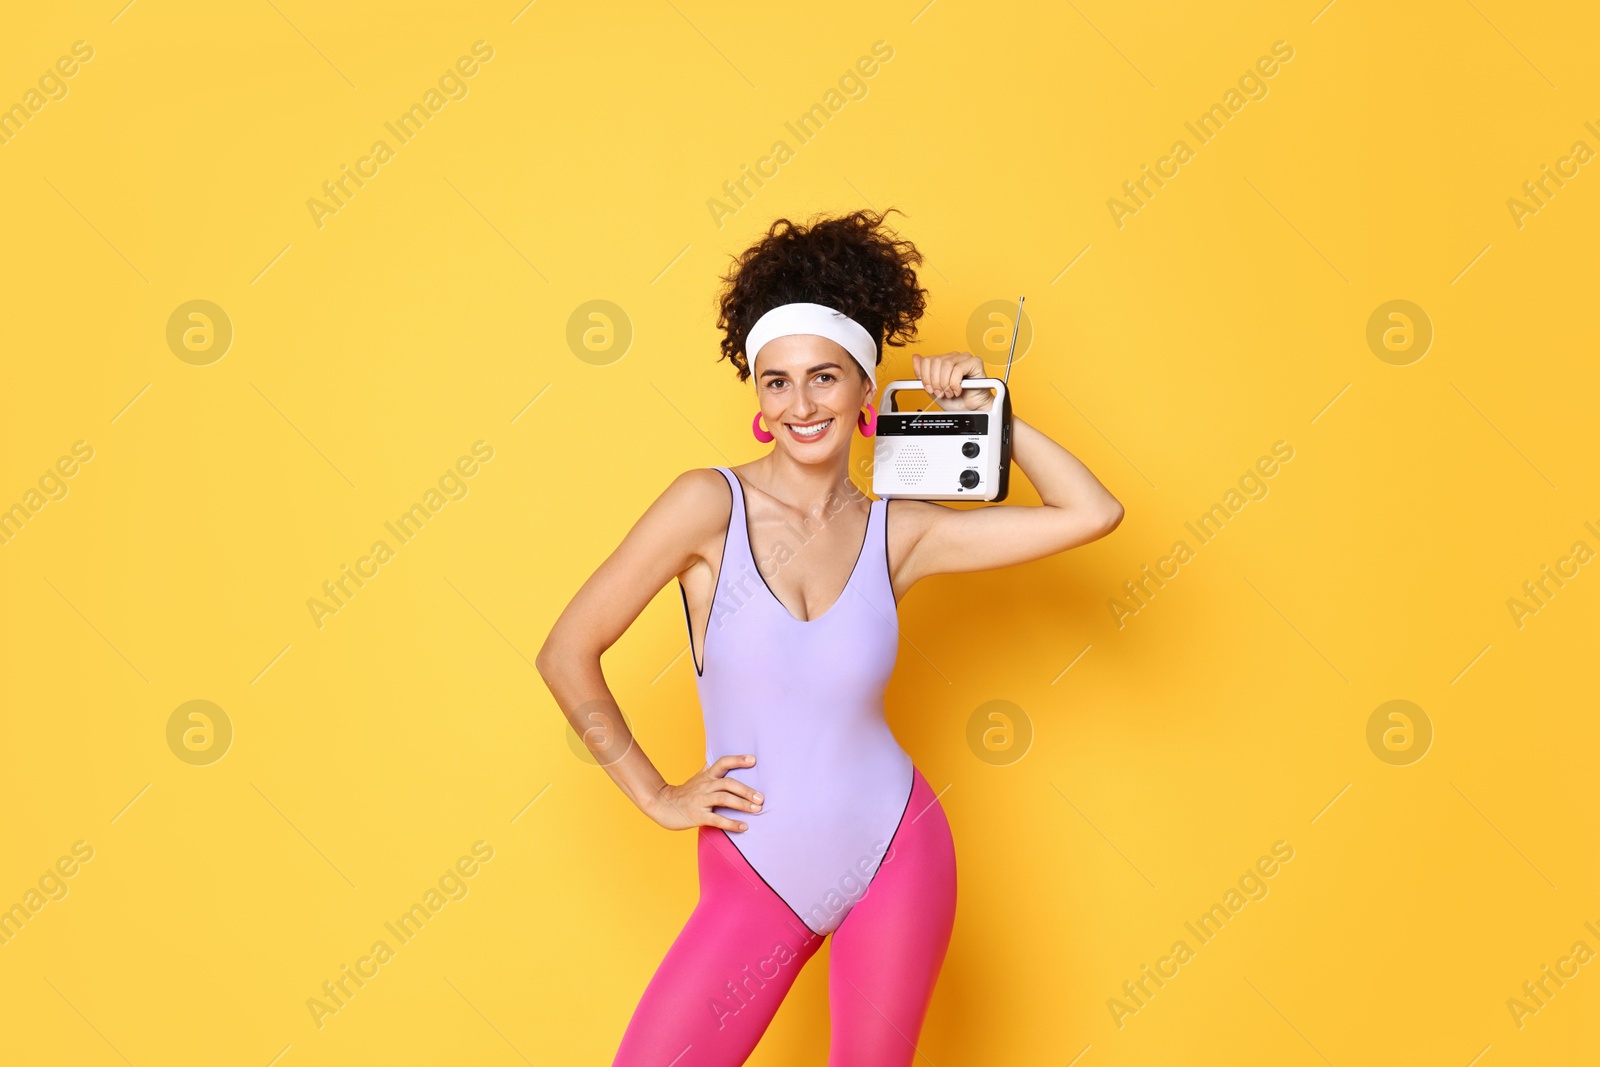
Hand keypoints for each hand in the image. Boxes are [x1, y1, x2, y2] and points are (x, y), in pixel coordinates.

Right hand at [646, 754, 763, 831]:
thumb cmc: (683, 793)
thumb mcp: (697, 779)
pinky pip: (717, 819)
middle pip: (728, 783)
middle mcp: (704, 786)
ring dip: (742, 804)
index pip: (723, 763)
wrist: (661, 805)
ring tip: (757, 809)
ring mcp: (700, 801)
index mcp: (706, 777)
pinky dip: (731, 823)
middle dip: (746, 790)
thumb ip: (710, 771)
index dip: (738, 760)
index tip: (753, 760)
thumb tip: (723, 762)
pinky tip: (744, 827)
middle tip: (761, 798)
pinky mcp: (697, 816)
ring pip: (724, 799)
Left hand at [912, 352, 993, 411]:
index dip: (925, 377)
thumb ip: (923, 375)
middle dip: (935, 382)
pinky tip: (958, 390)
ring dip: (946, 383)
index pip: (927, 360)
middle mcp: (954, 357)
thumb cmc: (956, 400)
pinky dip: (955, 383)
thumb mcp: (934, 389)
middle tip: (941, 393)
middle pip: (935, 362)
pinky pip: (958, 369)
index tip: (930, 389)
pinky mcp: (975, 362)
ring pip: (946, 365)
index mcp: (943, 360)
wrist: (971, 410)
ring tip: (950, 393)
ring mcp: (965, 358)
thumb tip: (915, 357)